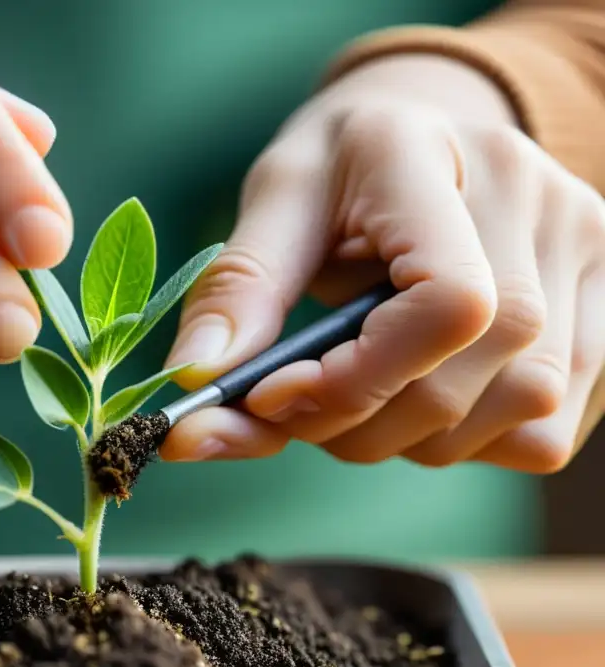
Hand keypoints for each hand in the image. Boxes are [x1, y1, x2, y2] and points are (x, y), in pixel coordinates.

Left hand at [161, 54, 604, 473]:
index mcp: (428, 160)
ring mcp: (585, 250)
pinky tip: (425, 394)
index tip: (280, 395)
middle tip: (301, 408)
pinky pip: (548, 429)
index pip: (448, 304)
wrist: (423, 130)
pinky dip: (471, 441)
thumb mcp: (274, 203)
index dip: (362, 379)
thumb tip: (195, 383)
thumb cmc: (341, 169)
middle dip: (364, 425)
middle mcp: (532, 199)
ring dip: (416, 440)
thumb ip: (238, 291)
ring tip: (363, 396)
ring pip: (520, 415)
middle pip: (480, 377)